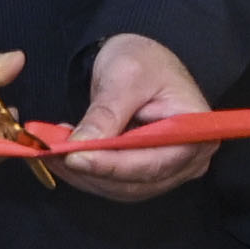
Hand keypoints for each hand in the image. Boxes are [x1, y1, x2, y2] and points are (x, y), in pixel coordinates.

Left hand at [55, 33, 217, 204]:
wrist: (141, 62)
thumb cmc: (143, 61)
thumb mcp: (126, 76)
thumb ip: (107, 112)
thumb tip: (81, 144)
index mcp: (196, 132)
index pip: (154, 162)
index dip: (113, 164)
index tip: (75, 157)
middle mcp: (189, 159)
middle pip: (138, 181)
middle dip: (93, 171)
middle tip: (54, 155)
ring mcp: (169, 170)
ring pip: (121, 188)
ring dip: (84, 175)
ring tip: (53, 153)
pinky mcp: (146, 173)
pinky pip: (114, 183)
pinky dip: (87, 174)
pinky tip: (64, 156)